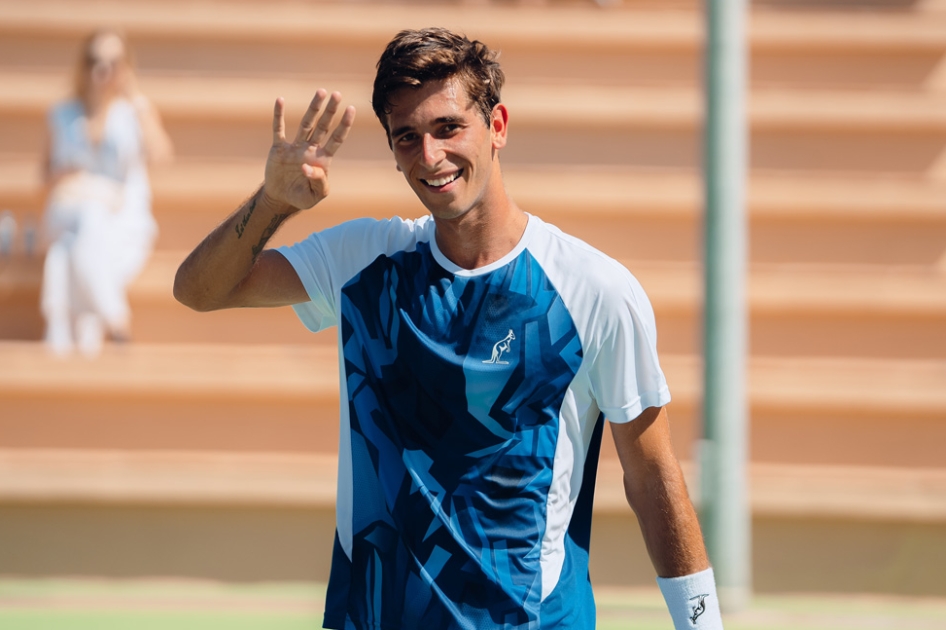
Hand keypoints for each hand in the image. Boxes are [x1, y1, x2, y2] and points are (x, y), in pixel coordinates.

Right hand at [263, 90, 355, 209]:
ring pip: (306, 124)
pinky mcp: (279, 148)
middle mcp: (310, 149)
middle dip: (330, 111)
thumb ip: (318, 182)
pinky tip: (280, 100)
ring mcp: (295, 147)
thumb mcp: (315, 196)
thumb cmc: (302, 197)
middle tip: (337, 94)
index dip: (344, 125)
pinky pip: (279, 129)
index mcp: (323, 160)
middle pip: (323, 126)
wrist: (281, 199)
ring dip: (313, 108)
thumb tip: (307, 167)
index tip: (351, 109)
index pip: (337, 139)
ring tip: (320, 92)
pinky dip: (278, 116)